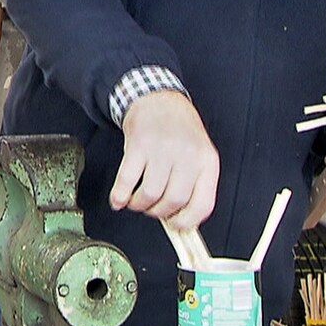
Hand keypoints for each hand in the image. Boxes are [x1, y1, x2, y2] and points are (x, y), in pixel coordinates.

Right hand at [109, 90, 219, 228]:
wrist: (158, 99)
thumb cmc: (179, 130)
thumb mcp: (199, 154)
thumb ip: (194, 184)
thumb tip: (180, 222)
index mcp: (207, 162)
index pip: (203, 204)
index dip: (187, 222)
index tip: (176, 226)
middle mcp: (187, 155)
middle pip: (173, 201)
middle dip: (159, 212)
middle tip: (153, 209)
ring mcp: (162, 149)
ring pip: (149, 194)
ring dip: (139, 205)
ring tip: (136, 201)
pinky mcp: (138, 145)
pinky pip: (126, 180)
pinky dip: (119, 196)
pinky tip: (118, 199)